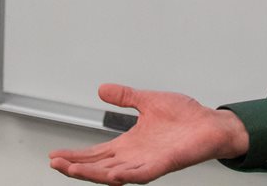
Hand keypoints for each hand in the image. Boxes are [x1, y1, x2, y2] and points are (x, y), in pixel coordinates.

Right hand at [48, 83, 250, 183]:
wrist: (211, 123)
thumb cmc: (186, 116)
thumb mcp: (148, 101)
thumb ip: (125, 97)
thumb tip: (102, 89)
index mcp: (130, 143)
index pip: (97, 153)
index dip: (76, 156)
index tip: (56, 156)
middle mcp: (135, 157)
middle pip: (99, 166)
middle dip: (76, 167)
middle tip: (55, 164)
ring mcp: (148, 163)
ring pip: (113, 174)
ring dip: (92, 174)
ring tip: (72, 170)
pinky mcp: (163, 165)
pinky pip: (140, 175)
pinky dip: (124, 176)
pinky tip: (110, 175)